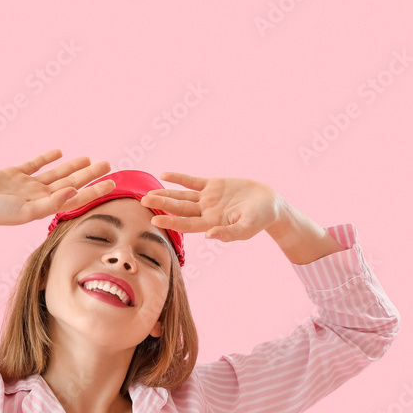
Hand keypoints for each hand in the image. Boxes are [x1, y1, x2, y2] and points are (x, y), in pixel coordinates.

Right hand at [0, 149, 116, 227]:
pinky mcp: (14, 174)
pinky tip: (59, 152)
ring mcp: (27, 185)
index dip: (95, 191)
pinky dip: (47, 158)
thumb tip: (75, 191)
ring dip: (73, 166)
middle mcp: (39, 196)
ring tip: (90, 159)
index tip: (112, 184)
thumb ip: (52, 202)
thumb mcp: (26, 210)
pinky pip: (35, 164)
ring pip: (56, 173)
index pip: (76, 198)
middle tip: (108, 165)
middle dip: (90, 175)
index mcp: (45, 207)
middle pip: (71, 183)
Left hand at [139, 172, 282, 242]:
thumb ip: (229, 233)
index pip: (186, 224)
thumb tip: (209, 236)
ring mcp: (208, 198)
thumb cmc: (260, 219)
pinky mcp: (213, 185)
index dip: (170, 222)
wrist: (270, 203)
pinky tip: (164, 175)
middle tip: (143, 201)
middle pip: (179, 209)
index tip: (154, 220)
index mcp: (211, 224)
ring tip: (148, 193)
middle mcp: (205, 212)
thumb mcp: (247, 228)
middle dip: (162, 205)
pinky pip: (193, 181)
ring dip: (166, 194)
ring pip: (182, 196)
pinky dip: (179, 178)